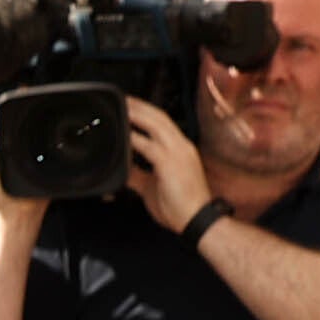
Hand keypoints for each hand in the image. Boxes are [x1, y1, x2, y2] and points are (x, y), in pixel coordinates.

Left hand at [119, 95, 210, 233]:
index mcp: (180, 150)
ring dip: (138, 114)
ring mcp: (178, 152)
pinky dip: (135, 137)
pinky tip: (124, 133)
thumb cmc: (180, 207)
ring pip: (157, 124)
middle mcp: (181, 146)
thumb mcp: (152, 187)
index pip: (163, 124)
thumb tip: (124, 168)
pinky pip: (149, 145)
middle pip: (160, 117)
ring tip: (123, 107)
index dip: (147, 113)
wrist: (197, 221)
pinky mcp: (171, 163)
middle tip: (123, 99)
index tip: (132, 107)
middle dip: (141, 106)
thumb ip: (138, 174)